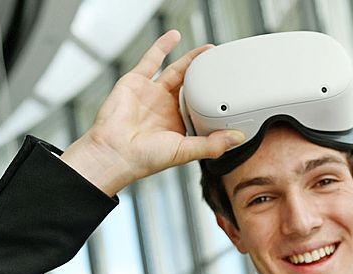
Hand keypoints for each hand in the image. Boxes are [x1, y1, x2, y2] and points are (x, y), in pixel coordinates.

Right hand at [61, 30, 244, 195]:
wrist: (115, 152)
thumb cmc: (145, 158)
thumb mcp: (185, 151)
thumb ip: (212, 144)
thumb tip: (237, 138)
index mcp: (179, 124)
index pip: (201, 107)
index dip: (214, 99)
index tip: (231, 91)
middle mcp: (166, 108)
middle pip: (191, 86)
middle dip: (205, 76)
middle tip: (221, 64)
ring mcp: (152, 93)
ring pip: (176, 71)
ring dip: (191, 60)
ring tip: (208, 51)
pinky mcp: (137, 81)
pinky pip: (152, 59)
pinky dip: (163, 46)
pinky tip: (175, 36)